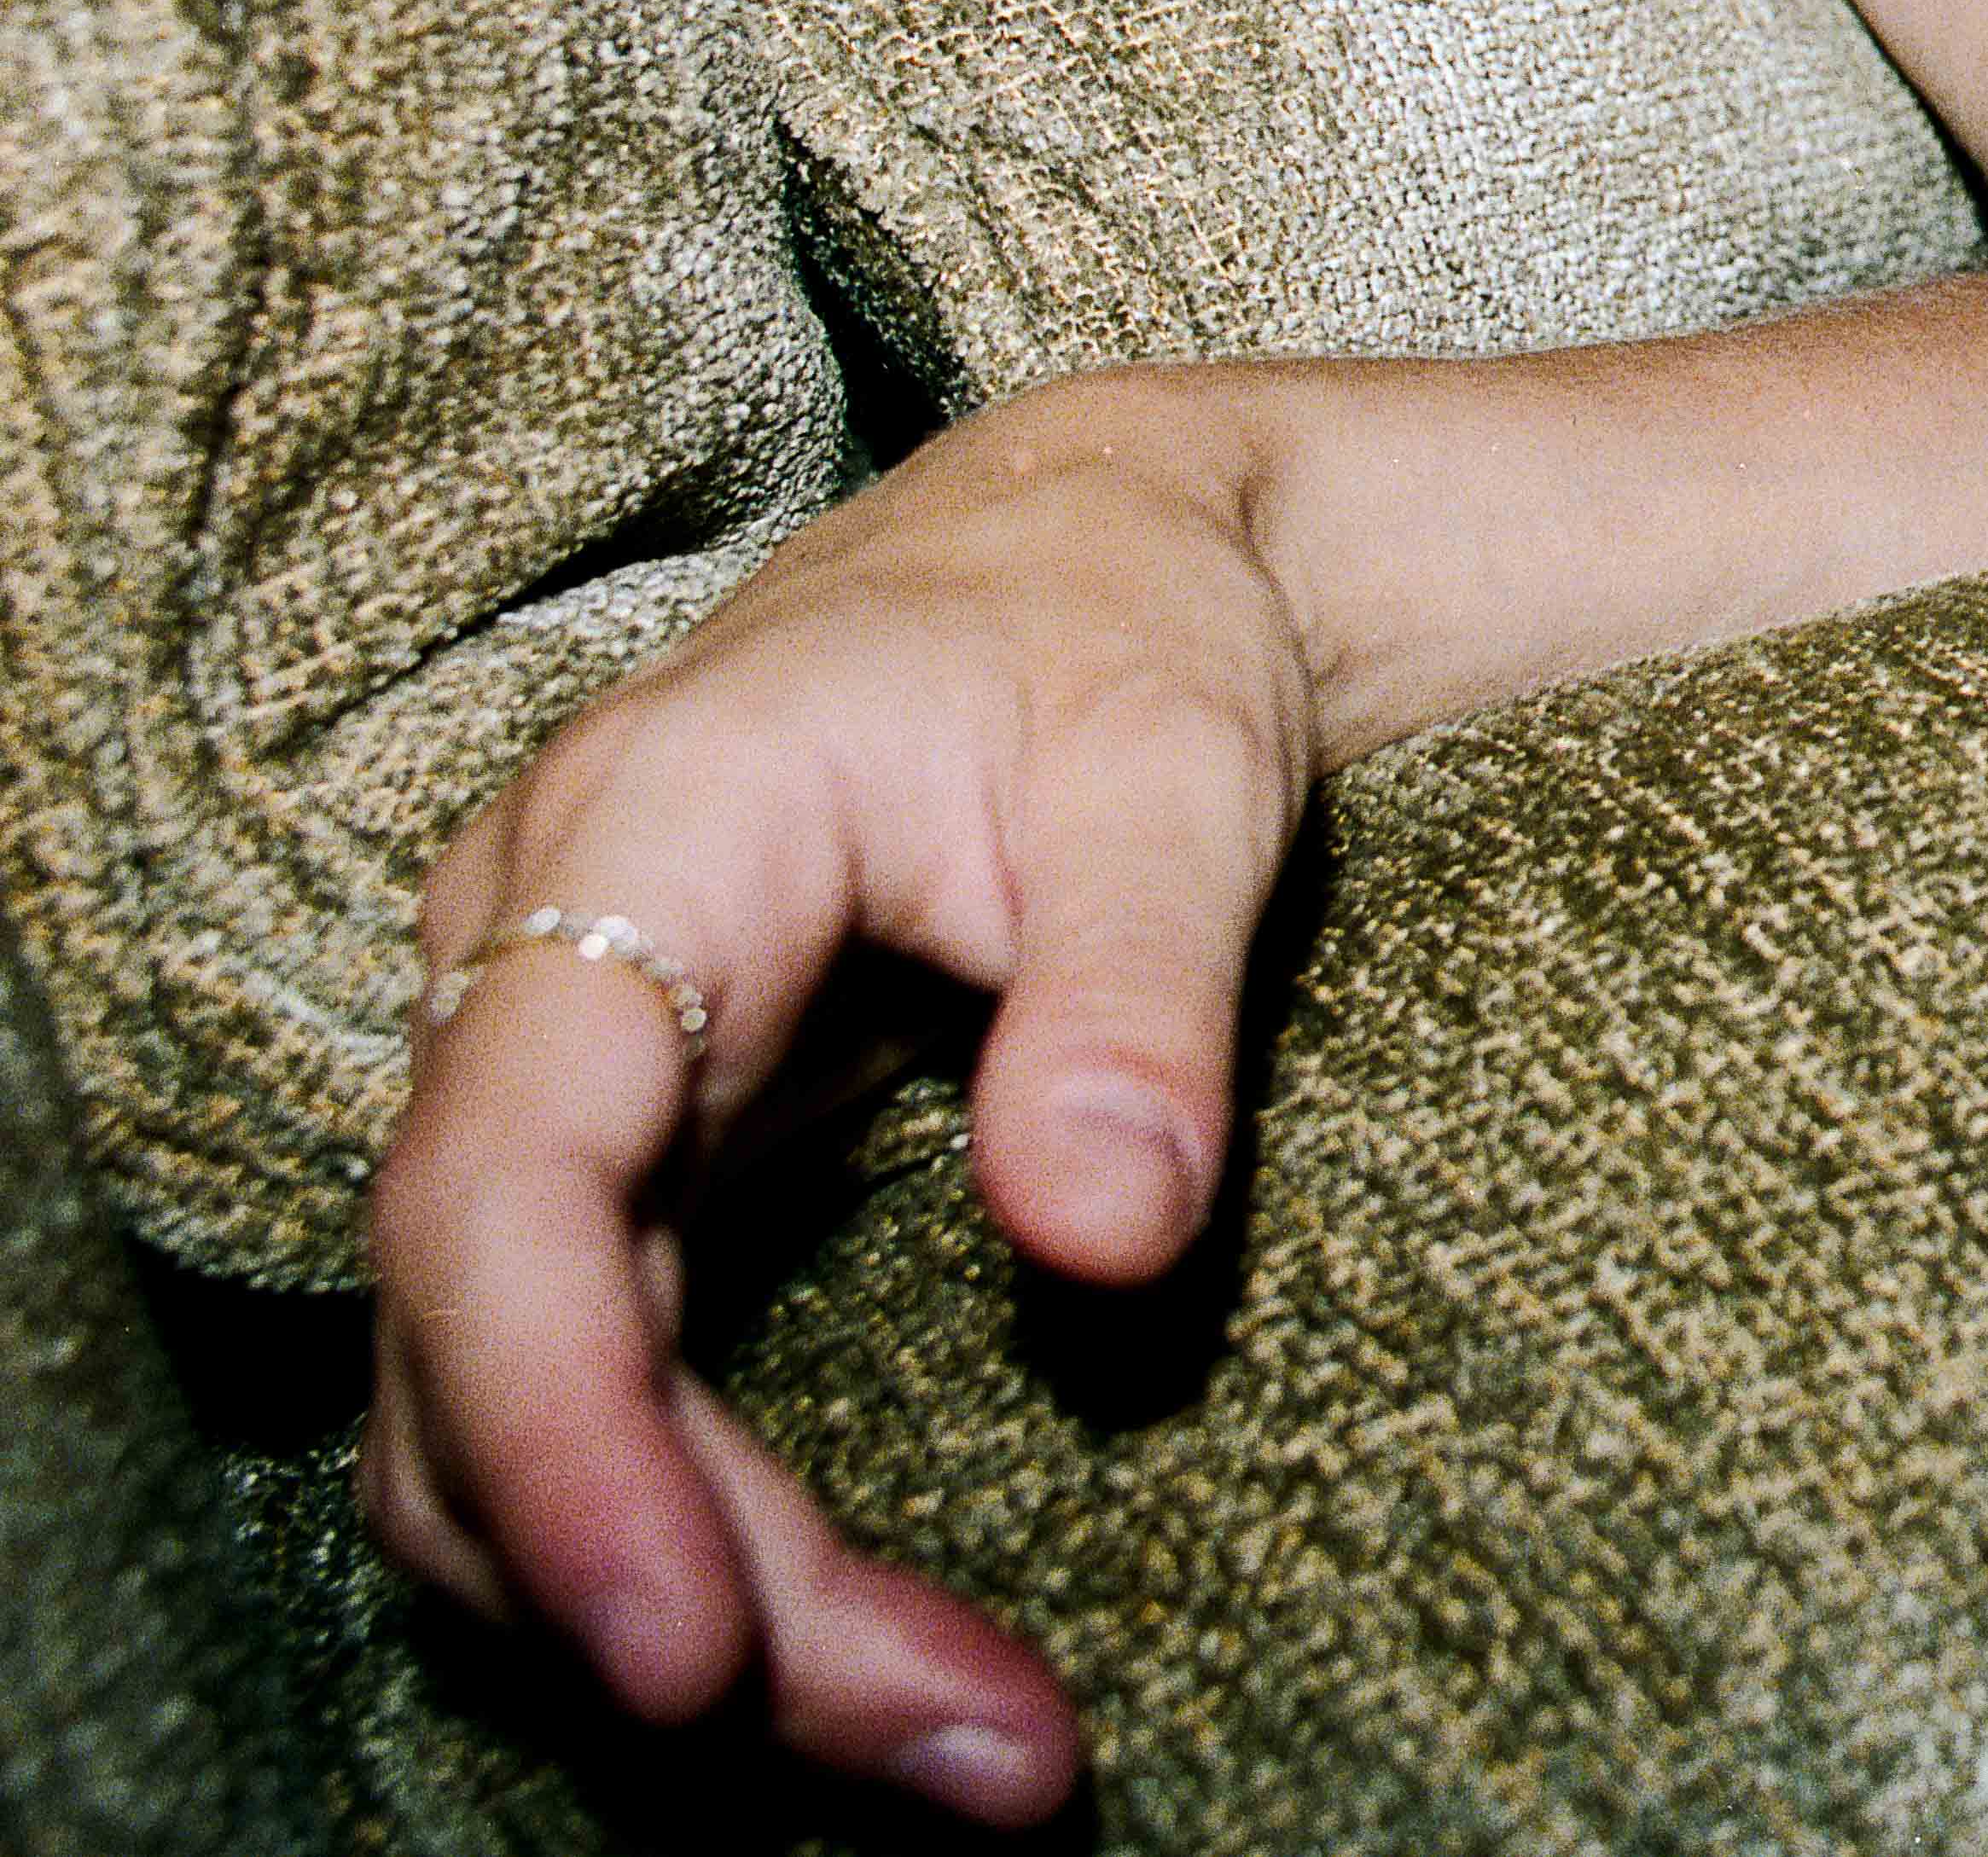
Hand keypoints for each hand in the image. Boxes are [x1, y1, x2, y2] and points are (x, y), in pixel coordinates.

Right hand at [362, 380, 1322, 1827]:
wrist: (1091, 553)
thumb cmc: (1129, 633)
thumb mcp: (1178, 768)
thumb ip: (1134, 989)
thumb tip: (1106, 1237)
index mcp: (643, 844)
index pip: (506, 1188)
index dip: (563, 1437)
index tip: (687, 1656)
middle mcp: (534, 977)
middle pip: (509, 1363)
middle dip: (694, 1595)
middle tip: (973, 1755)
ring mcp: (553, 1086)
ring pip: (524, 1425)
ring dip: (716, 1616)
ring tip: (978, 1752)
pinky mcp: (619, 1176)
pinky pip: (599, 1405)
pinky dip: (719, 1549)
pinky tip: (880, 1659)